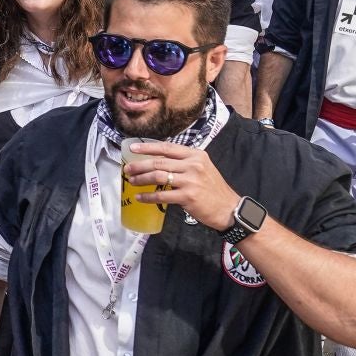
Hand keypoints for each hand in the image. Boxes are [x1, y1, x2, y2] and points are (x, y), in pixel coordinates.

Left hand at [126, 140, 240, 230]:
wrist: (229, 209)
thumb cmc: (213, 189)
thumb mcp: (203, 168)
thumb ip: (184, 163)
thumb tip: (158, 161)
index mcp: (196, 155)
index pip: (167, 147)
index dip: (148, 147)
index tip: (133, 147)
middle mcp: (193, 165)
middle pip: (159, 162)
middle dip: (140, 165)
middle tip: (127, 168)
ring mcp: (191, 180)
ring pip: (158, 176)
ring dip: (141, 179)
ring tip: (131, 181)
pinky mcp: (188, 196)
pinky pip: (162, 195)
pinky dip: (148, 196)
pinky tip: (141, 197)